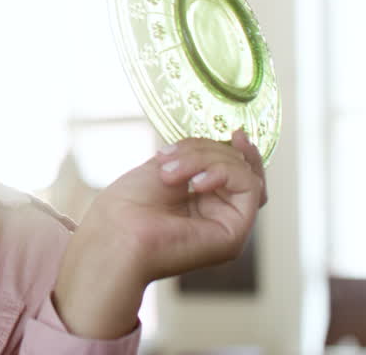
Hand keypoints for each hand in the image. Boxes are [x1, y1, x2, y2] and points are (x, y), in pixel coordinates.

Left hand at [52, 129, 266, 337]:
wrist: (116, 234)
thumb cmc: (127, 205)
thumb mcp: (166, 166)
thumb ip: (198, 157)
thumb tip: (232, 140)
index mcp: (201, 203)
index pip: (235, 172)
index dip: (238, 150)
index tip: (235, 131)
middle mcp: (218, 216)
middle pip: (239, 168)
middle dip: (206, 150)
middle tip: (169, 158)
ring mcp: (228, 226)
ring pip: (244, 173)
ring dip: (207, 160)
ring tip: (170, 174)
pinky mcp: (234, 234)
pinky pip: (249, 187)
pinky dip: (223, 173)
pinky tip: (194, 184)